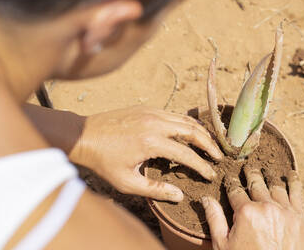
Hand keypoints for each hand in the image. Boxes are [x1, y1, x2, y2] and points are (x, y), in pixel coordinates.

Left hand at [69, 106, 222, 201]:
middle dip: (209, 145)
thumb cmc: (103, 161)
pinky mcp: (148, 108)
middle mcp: (155, 123)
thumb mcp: (127, 182)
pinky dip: (187, 123)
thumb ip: (155, 190)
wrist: (84, 135)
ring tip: (211, 144)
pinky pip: (174, 114)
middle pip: (193, 131)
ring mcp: (152, 112)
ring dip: (201, 132)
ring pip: (186, 119)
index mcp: (152, 142)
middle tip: (219, 156)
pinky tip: (191, 132)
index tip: (210, 175)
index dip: (202, 166)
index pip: (187, 155)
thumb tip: (179, 196)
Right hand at [202, 167, 303, 249]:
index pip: (236, 190)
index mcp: (245, 212)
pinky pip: (297, 193)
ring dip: (269, 178)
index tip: (230, 178)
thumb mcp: (223, 245)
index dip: (232, 183)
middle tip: (248, 169)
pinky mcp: (300, 217)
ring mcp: (285, 211)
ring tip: (266, 172)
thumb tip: (205, 199)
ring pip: (276, 186)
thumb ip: (215, 219)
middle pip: (256, 183)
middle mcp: (266, 207)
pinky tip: (291, 175)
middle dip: (251, 175)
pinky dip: (294, 181)